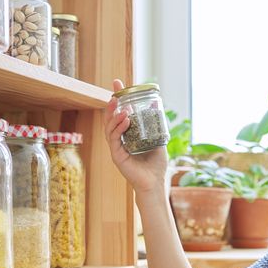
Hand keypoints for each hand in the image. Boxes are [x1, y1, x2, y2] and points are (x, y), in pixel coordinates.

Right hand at [103, 79, 168, 193]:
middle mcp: (119, 140)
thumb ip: (155, 124)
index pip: (119, 114)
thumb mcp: (158, 139)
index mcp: (127, 135)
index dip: (117, 99)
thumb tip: (157, 104)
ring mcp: (116, 148)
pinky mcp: (117, 155)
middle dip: (112, 103)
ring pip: (109, 128)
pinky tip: (125, 120)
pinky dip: (118, 128)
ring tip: (122, 107)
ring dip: (115, 116)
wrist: (155, 183)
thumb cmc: (156, 164)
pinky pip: (114, 139)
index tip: (117, 84)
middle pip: (111, 118)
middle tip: (115, 91)